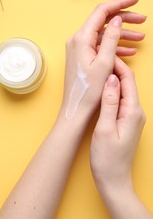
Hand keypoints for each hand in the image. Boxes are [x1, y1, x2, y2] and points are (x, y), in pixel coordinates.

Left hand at [60, 0, 145, 123]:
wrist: (76, 109)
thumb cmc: (88, 91)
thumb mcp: (104, 63)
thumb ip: (111, 38)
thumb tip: (116, 19)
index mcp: (81, 38)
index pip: (102, 12)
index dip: (120, 3)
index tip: (137, 0)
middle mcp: (78, 40)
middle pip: (103, 22)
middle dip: (124, 20)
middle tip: (142, 20)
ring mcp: (79, 49)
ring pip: (104, 35)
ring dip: (122, 35)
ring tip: (140, 38)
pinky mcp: (82, 57)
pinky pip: (100, 47)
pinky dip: (114, 47)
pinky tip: (129, 51)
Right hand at [90, 56, 145, 192]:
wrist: (114, 180)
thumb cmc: (107, 158)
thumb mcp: (104, 128)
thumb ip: (109, 102)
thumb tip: (111, 79)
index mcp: (132, 111)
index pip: (127, 79)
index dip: (116, 65)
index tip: (103, 55)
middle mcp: (136, 112)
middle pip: (127, 83)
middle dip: (114, 69)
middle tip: (99, 60)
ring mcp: (132, 117)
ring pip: (123, 91)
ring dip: (112, 79)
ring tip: (98, 71)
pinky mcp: (126, 121)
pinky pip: (121, 100)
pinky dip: (112, 91)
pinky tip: (102, 90)